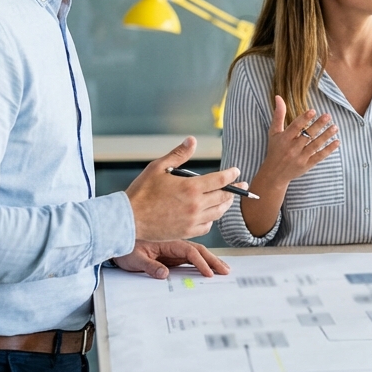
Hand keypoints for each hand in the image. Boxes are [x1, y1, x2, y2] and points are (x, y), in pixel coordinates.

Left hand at [113, 239, 228, 279]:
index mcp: (167, 241)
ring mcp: (174, 248)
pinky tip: (210, 267)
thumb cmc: (125, 249)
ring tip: (223, 269)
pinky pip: (190, 257)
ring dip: (211, 260)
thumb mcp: (134, 258)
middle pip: (198, 250)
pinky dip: (202, 261)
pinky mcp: (172, 254)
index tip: (208, 273)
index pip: (188, 251)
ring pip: (197, 253)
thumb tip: (164, 274)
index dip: (200, 262)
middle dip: (213, 260)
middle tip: (226, 271)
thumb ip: (149, 266)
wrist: (117, 240)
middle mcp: (173, 243)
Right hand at [125, 137, 240, 240]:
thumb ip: (179, 154)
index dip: (232, 175)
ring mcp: (193, 220)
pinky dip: (212, 218)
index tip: (236, 172)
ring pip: (218, 212)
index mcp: (191, 187)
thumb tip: (192, 140)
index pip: (221, 180)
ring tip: (229, 199)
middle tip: (242, 186)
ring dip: (226, 204)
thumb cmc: (141, 192)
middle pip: (224, 197)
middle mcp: (196, 205)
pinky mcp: (187, 231)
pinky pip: (207, 225)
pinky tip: (211, 214)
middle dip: (235, 190)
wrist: (128, 218)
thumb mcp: (158, 167)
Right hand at [257, 96, 339, 185]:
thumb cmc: (274, 150)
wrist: (274, 174)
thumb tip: (278, 96)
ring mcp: (300, 157)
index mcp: (284, 139)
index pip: (295, 127)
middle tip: (328, 116)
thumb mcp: (274, 132)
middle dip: (318, 125)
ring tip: (335, 127)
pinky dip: (328, 150)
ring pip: (315, 145)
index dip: (304, 119)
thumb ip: (278, 115)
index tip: (313, 111)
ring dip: (326, 136)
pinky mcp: (307, 165)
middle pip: (307, 135)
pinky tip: (337, 142)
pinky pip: (319, 156)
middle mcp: (292, 148)